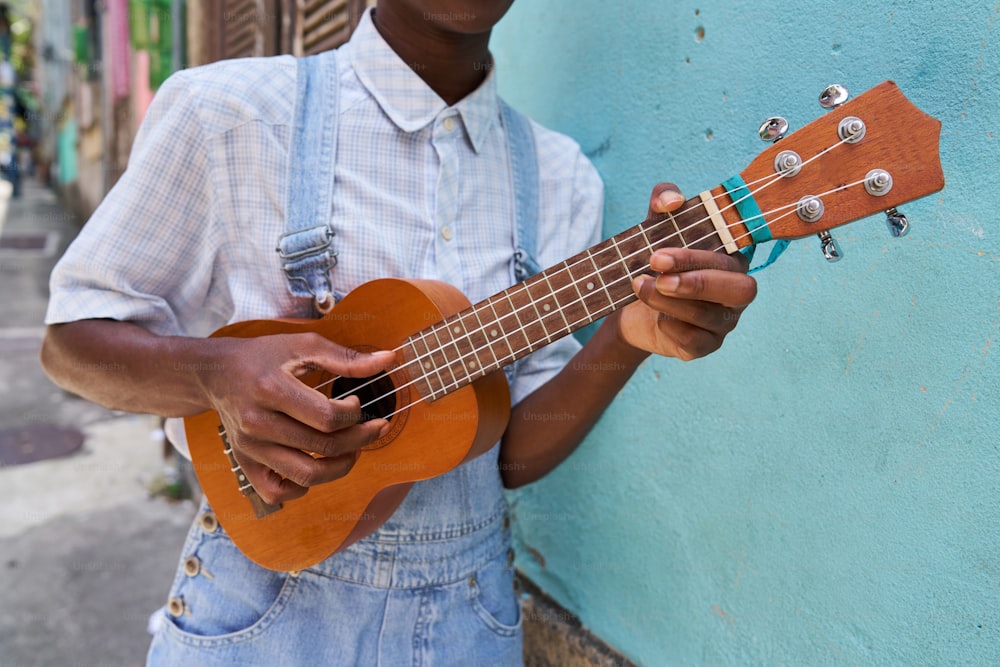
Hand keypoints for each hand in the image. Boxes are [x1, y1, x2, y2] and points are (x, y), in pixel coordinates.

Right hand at [197, 333, 395, 503]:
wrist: (217, 374)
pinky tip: (316, 466)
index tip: (357, 402)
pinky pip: (277, 493)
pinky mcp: (245, 463)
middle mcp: (258, 423)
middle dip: (359, 439)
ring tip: (353, 450)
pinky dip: (302, 488)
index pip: (327, 417)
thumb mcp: (303, 345)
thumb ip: (346, 357)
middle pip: (322, 447)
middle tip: (373, 428)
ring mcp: (250, 448)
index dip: (354, 414)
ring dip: (340, 467)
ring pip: (306, 476)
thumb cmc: (264, 356)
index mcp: (271, 389)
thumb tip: (388, 360)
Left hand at [613, 183, 757, 360]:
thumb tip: (672, 201)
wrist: (631, 307)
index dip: (699, 256)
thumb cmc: (654, 263)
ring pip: (711, 316)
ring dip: (672, 302)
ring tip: (640, 288)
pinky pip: (697, 342)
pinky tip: (656, 318)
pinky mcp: (706, 345)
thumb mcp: (655, 226)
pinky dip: (673, 328)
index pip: (734, 256)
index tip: (658, 253)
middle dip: (695, 282)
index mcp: (732, 259)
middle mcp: (736, 291)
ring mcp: (724, 322)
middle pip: (739, 289)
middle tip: (655, 272)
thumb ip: (663, 200)